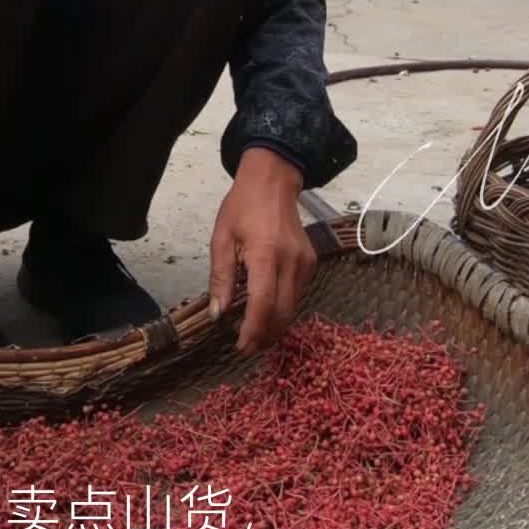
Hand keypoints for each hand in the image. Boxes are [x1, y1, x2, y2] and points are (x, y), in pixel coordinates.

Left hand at [207, 147, 314, 353]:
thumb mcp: (221, 239)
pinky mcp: (310, 262)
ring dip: (275, 325)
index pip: (263, 303)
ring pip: (293, 306)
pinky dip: (284, 308)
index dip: (253, 330)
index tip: (242, 347)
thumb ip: (221, 278)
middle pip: (282, 312)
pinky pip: (298, 294)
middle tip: (247, 347)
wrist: (273, 181)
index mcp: (265, 254)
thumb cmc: (242, 207)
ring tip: (255, 334)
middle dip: (265, 335)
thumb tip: (218, 314)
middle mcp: (291, 261)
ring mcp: (305, 262)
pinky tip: (268, 311)